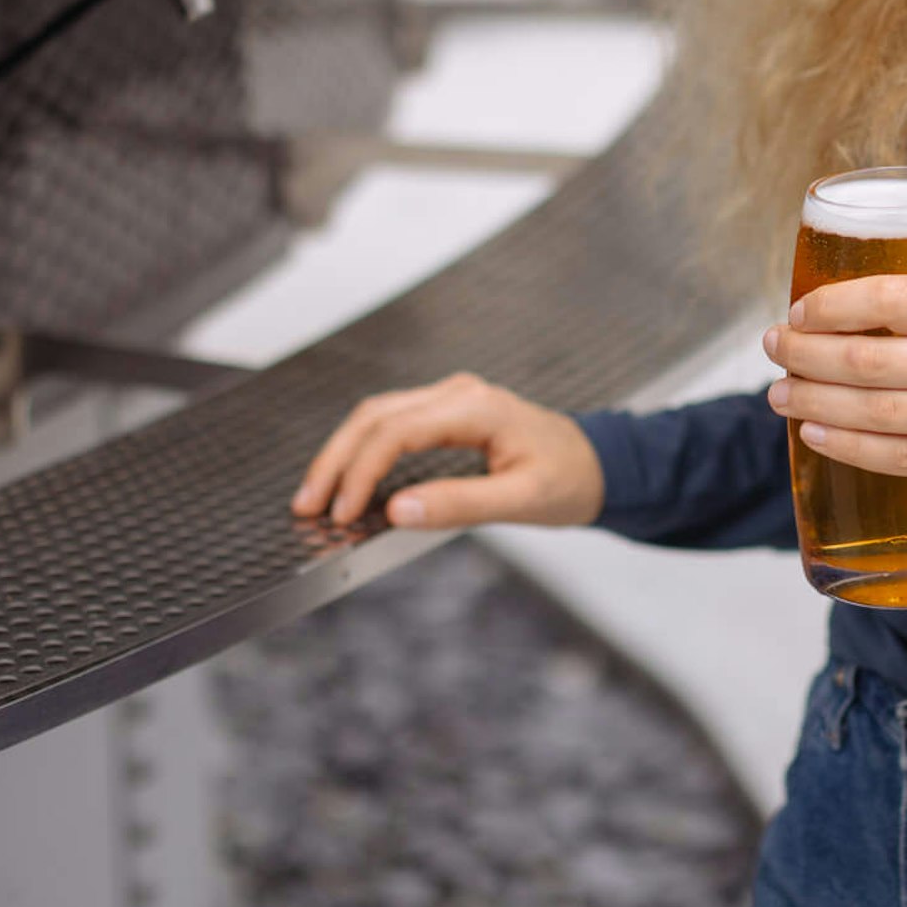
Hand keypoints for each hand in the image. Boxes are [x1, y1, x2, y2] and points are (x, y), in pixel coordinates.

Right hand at [289, 372, 606, 530]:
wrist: (598, 465)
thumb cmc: (569, 479)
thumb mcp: (522, 501)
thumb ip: (459, 504)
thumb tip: (396, 511)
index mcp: (476, 407)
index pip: (396, 432)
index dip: (360, 473)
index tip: (341, 513)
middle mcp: (458, 394)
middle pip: (374, 417)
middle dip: (335, 461)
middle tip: (307, 506)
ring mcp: (451, 399)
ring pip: (377, 417)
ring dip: (343, 454)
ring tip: (317, 497)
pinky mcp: (448, 413)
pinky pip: (392, 425)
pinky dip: (363, 452)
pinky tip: (349, 482)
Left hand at [761, 276, 906, 501]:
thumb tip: (838, 311)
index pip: (894, 299)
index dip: (836, 305)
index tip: (800, 311)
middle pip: (874, 362)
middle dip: (809, 356)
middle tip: (775, 349)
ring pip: (881, 414)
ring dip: (817, 402)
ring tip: (780, 394)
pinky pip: (904, 459)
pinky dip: (851, 446)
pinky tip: (816, 432)